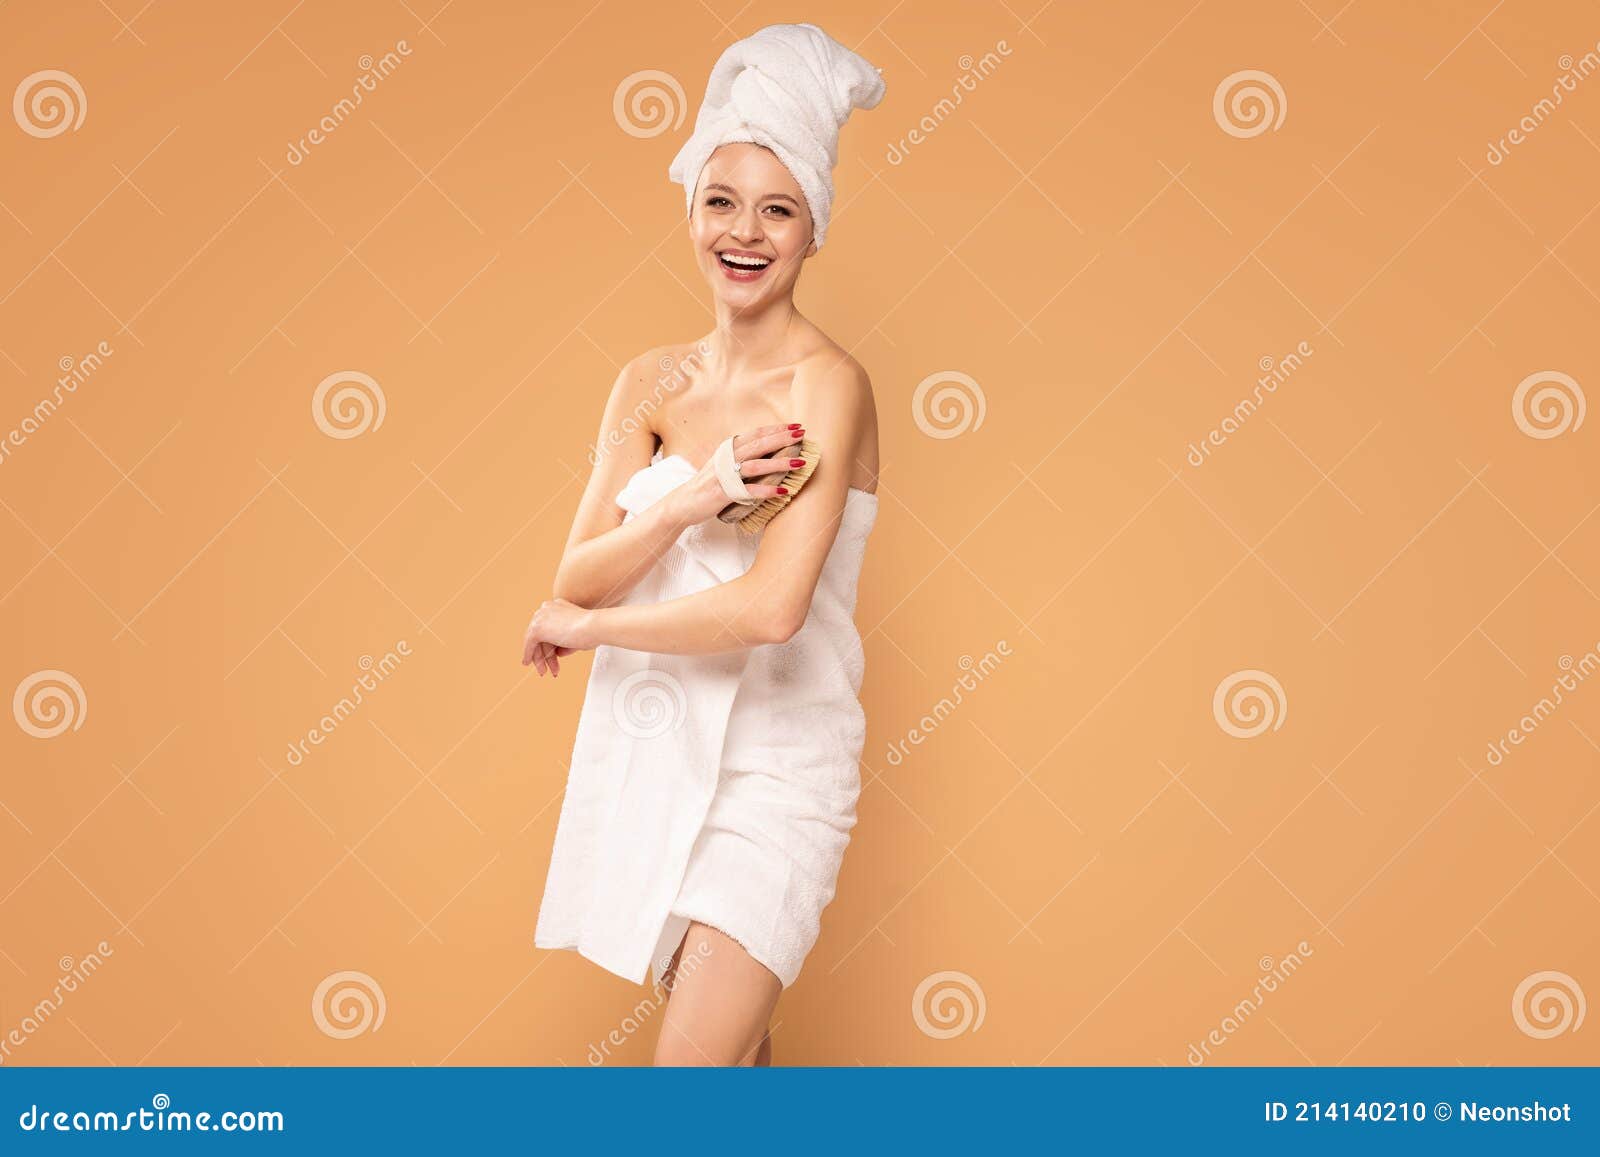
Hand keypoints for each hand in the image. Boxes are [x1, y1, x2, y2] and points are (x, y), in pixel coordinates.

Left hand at [520, 597, 595, 675]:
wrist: (595, 627)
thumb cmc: (593, 631)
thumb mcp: (576, 635)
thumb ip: (564, 642)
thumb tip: (557, 653)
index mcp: (557, 605)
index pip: (548, 627)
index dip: (549, 643)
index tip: (552, 655)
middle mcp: (546, 608)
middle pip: (540, 634)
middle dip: (543, 653)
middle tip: (546, 668)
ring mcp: (540, 617)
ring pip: (534, 641)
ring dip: (539, 658)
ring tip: (543, 672)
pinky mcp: (537, 628)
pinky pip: (529, 644)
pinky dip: (528, 654)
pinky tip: (527, 662)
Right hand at [663, 423, 807, 525]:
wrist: (682, 503)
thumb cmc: (707, 484)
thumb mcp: (722, 464)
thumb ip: (740, 456)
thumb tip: (767, 449)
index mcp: (727, 449)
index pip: (755, 435)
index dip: (776, 429)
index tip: (796, 426)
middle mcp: (726, 459)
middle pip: (758, 445)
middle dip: (782, 438)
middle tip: (802, 434)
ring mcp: (724, 476)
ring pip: (756, 466)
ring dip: (780, 463)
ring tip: (800, 462)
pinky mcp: (724, 493)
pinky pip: (749, 491)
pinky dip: (767, 491)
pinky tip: (783, 491)